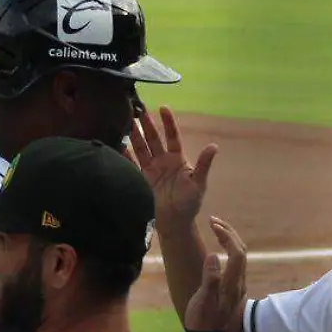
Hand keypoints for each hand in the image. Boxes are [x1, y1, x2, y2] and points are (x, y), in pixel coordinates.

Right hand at [127, 106, 216, 230]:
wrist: (175, 223)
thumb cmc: (189, 203)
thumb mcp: (199, 183)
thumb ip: (204, 164)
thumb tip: (214, 146)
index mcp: (177, 159)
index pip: (172, 136)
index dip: (168, 122)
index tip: (163, 108)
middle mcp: (162, 161)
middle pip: (153, 138)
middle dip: (147, 124)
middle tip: (139, 109)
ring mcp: (150, 170)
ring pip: (141, 148)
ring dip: (134, 135)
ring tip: (127, 121)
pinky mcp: (140, 180)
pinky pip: (131, 164)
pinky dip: (124, 155)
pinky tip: (118, 145)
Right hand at [183, 216, 245, 331]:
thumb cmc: (202, 322)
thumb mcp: (202, 302)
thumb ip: (209, 279)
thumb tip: (215, 255)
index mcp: (231, 284)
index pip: (237, 253)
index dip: (227, 236)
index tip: (212, 225)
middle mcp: (239, 282)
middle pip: (241, 250)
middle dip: (229, 232)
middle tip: (213, 220)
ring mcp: (238, 285)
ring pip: (241, 255)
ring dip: (230, 238)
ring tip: (215, 228)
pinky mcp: (234, 288)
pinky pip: (236, 261)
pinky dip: (229, 248)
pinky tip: (220, 247)